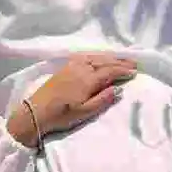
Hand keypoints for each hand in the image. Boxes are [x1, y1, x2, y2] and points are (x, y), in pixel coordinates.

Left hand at [6, 54, 135, 144]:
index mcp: (88, 79)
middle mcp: (81, 68)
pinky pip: (86, 56)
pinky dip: (97, 56)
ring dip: (109, 57)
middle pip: (104, 61)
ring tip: (120, 60)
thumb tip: (118, 89)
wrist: (37, 112)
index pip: (110, 71)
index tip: (134, 72)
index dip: (123, 71)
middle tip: (133, 63)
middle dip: (119, 62)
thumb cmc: (62, 115)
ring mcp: (72, 65)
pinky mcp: (65, 67)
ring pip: (95, 57)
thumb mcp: (85, 112)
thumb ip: (102, 100)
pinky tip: (99, 58)